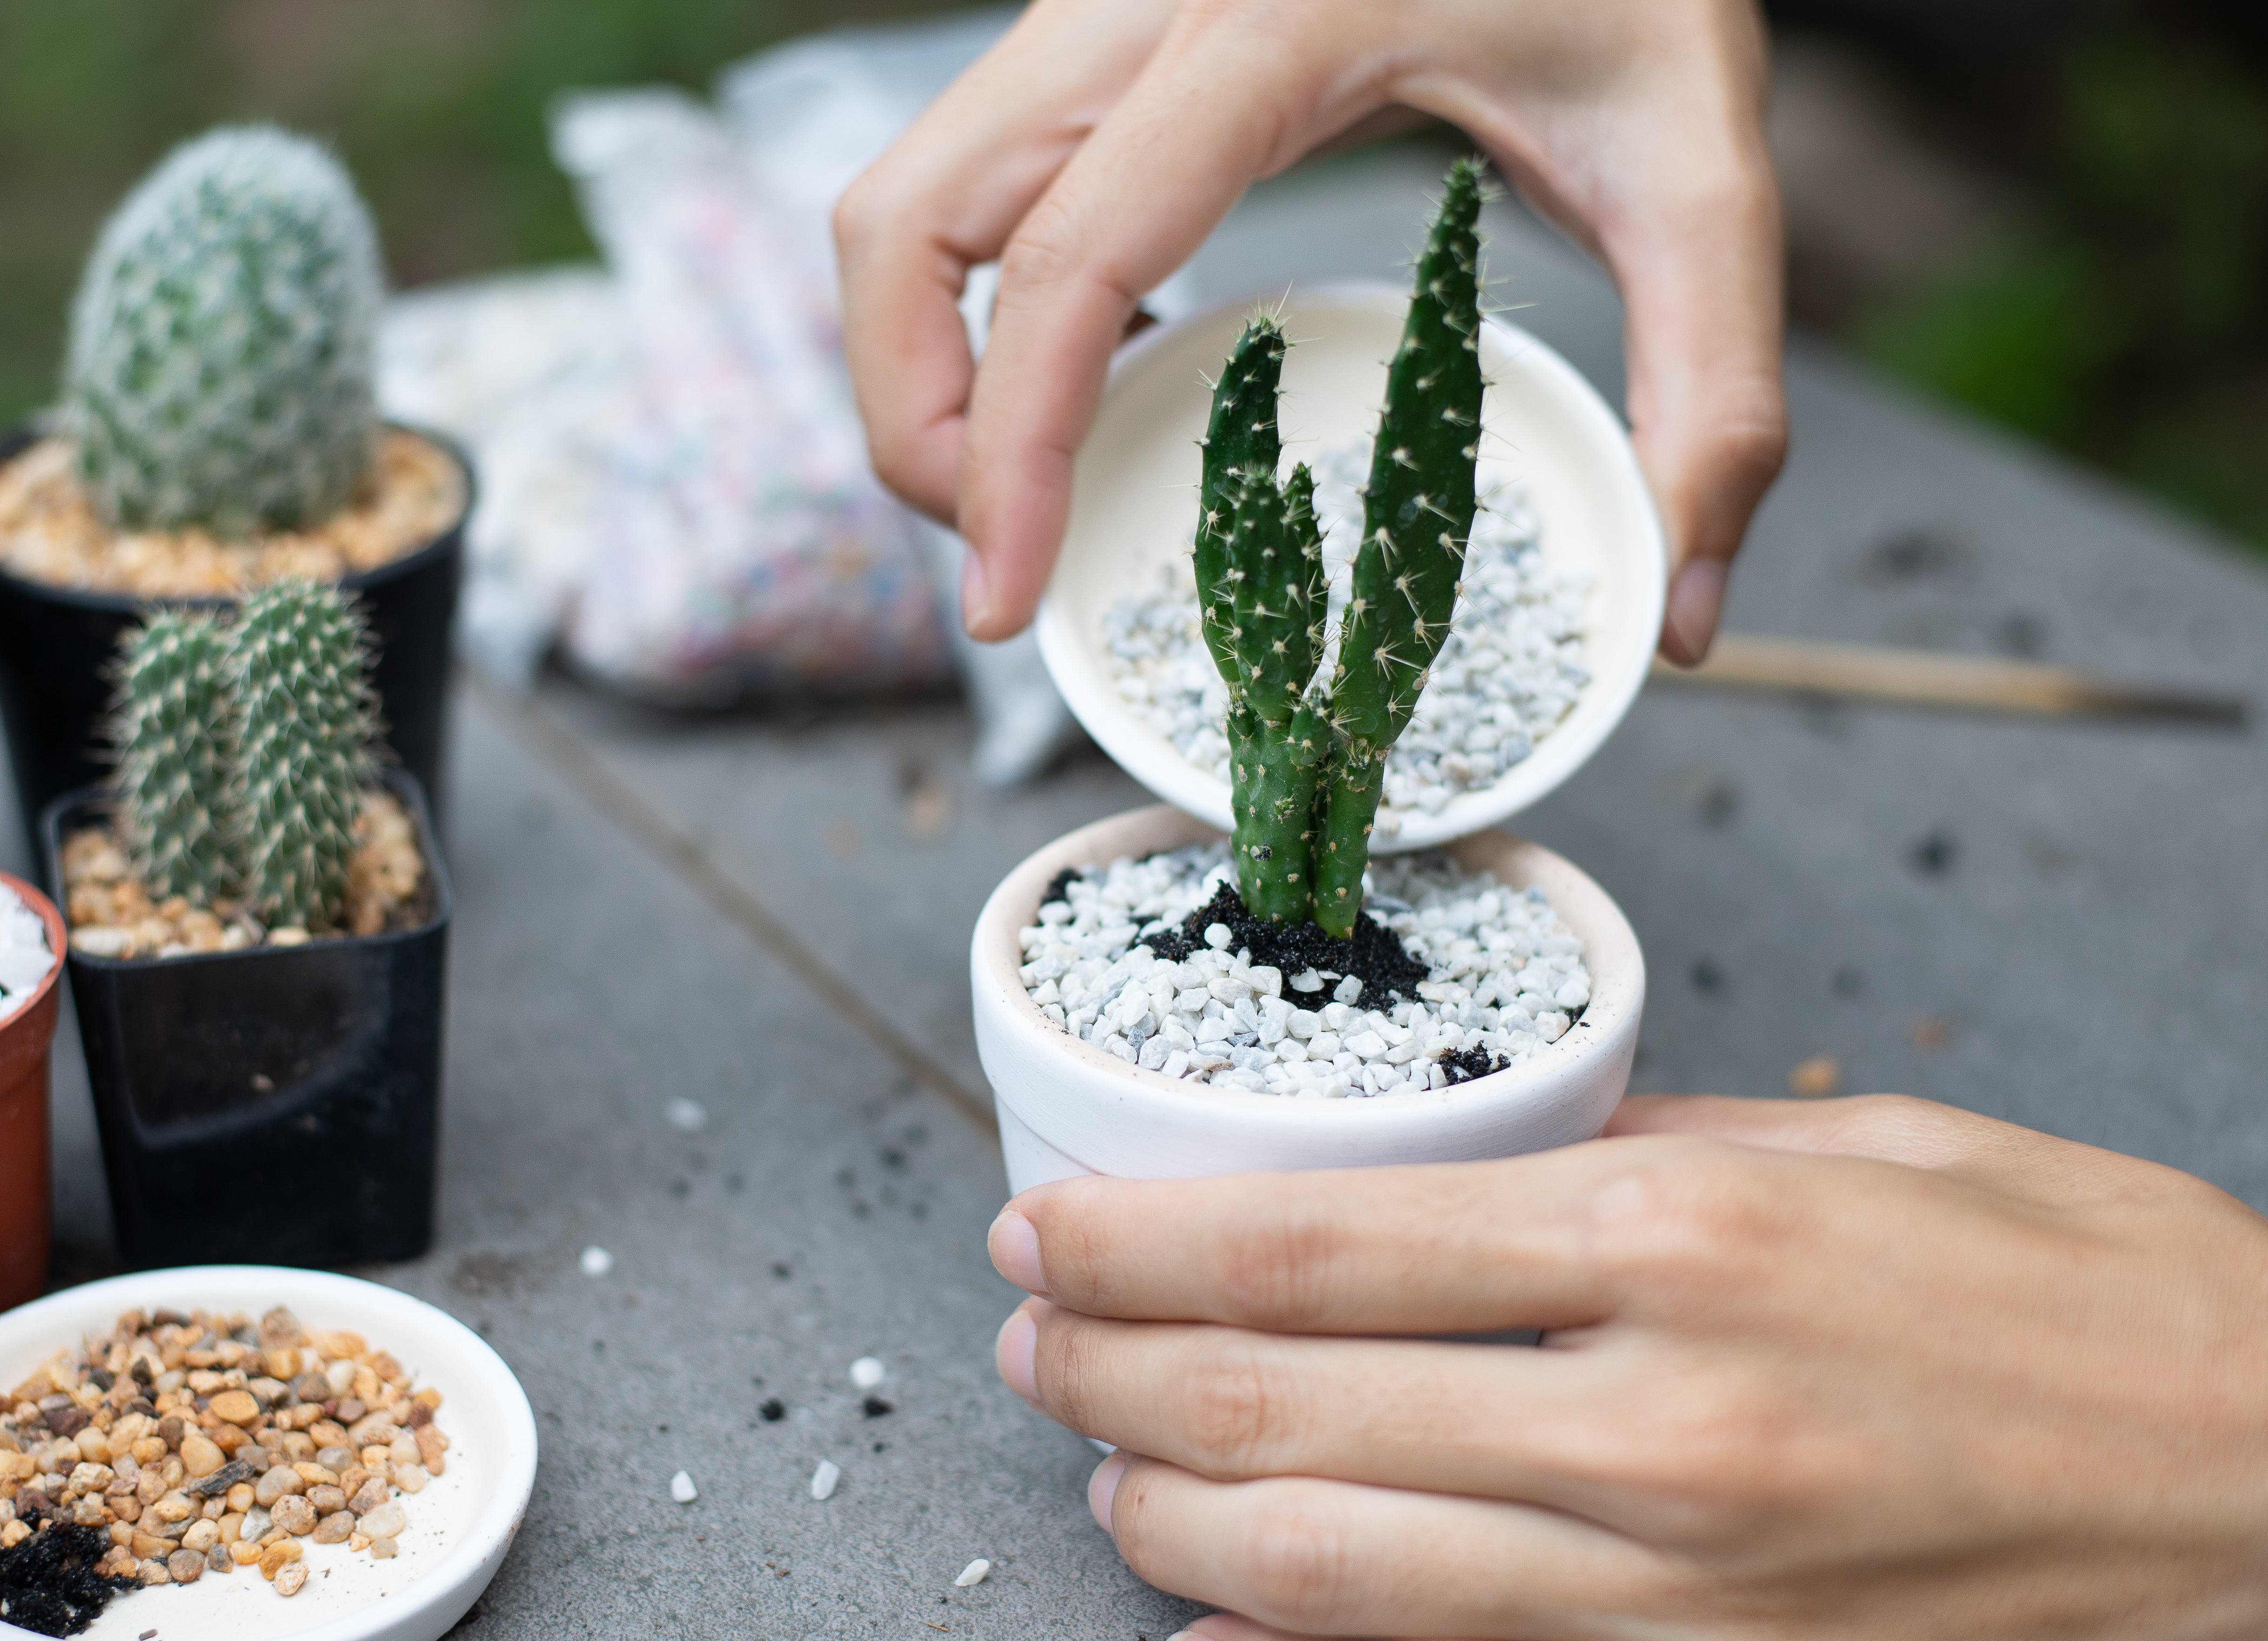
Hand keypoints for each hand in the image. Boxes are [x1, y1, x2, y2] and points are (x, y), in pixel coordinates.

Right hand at [834, 0, 1788, 662]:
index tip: (1006, 598)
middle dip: (918, 424)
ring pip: (900, 198)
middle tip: (1003, 561)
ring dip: (918, 363)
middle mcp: (1131, 6)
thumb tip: (1687, 606)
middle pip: (903, 228)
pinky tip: (1079, 376)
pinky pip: (960, 178)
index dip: (1007, 452)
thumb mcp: (1702, 164)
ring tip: (1019, 487)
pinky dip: (971, 302)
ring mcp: (1089, 10)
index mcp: (1259, 31)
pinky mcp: (1088, 32)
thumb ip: (1715, 385)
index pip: (1064, 263)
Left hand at [986, 1094, 2267, 1640]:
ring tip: (1094, 1476)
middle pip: (1276, 1399)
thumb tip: (1481, 1155)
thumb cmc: (2108, 1311)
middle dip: (1106, 1367)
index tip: (1048, 1230)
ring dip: (1161, 1523)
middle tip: (1031, 1343)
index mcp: (1690, 1246)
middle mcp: (1660, 1431)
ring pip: (1321, 1572)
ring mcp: (1688, 1614)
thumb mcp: (1882, 1155)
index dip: (1138, 1235)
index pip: (1315, 1236)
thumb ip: (1655, 1150)